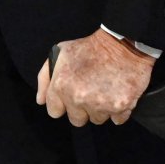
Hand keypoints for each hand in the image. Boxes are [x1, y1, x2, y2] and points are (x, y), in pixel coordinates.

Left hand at [36, 29, 153, 126]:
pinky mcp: (121, 106)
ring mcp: (100, 104)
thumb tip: (41, 101)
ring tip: (105, 89)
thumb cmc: (91, 48)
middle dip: (82, 109)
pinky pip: (117, 120)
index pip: (54, 111)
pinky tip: (117, 94)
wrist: (123, 43)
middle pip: (76, 120)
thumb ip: (45, 78)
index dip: (63, 103)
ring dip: (100, 109)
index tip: (71, 95)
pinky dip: (118, 110)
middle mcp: (79, 97)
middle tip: (90, 91)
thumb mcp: (60, 54)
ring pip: (97, 119)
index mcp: (62, 85)